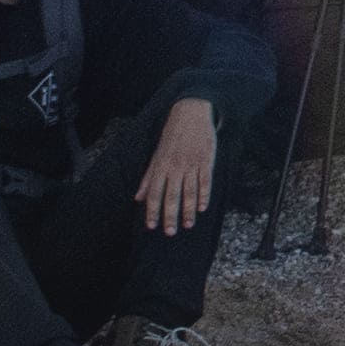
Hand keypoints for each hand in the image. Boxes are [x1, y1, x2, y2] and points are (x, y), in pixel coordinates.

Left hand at [135, 95, 224, 235]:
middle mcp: (175, 166)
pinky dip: (204, 195)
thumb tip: (138, 197)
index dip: (152, 210)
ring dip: (188, 210)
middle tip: (170, 232)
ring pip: (189, 191)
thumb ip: (148, 177)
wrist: (190, 113)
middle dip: (170, 215)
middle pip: (171, 195)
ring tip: (188, 225)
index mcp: (161, 165)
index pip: (154, 192)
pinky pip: (205, 181)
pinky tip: (202, 208)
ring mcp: (191, 163)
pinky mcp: (206, 160)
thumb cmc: (171, 136)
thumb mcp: (156, 154)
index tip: (151, 226)